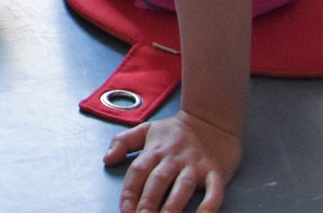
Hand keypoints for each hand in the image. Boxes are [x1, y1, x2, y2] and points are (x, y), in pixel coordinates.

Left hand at [105, 111, 241, 212]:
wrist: (211, 118)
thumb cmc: (176, 131)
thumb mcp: (146, 129)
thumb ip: (123, 142)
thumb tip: (107, 159)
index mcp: (155, 149)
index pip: (138, 171)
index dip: (130, 191)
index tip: (125, 209)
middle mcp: (174, 158)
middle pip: (158, 181)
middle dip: (148, 202)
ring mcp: (195, 165)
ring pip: (182, 187)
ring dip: (173, 206)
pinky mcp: (216, 171)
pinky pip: (214, 190)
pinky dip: (209, 204)